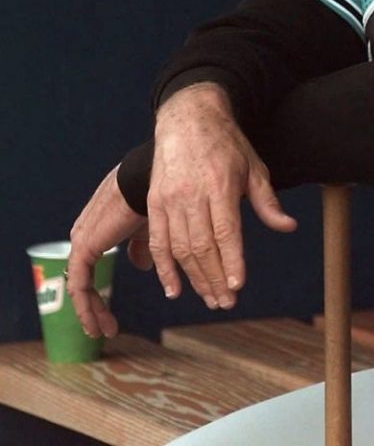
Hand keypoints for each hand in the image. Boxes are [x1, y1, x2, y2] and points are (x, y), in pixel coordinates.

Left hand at [68, 166, 150, 337]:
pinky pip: (79, 285)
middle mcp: (86, 234)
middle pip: (84, 280)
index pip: (91, 269)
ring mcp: (82, 240)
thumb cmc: (153, 198)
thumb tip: (143, 265)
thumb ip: (143, 248)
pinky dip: (85, 307)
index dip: (99, 294)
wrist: (148, 183)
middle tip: (106, 329)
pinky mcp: (84, 246)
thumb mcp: (150, 229)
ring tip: (102, 331)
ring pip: (80, 285)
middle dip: (94, 307)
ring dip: (90, 311)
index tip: (112, 316)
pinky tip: (96, 324)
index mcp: (98, 229)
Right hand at [148, 83, 296, 310]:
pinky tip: (174, 288)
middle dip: (214, 278)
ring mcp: (169, 199)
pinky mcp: (154, 202)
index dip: (231, 260)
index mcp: (220, 185)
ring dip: (194, 278)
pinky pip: (158, 241)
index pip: (225, 231)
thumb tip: (288, 226)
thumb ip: (267, 201)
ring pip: (180, 248)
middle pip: (202, 245)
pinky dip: (164, 268)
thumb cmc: (227, 144)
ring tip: (209, 298)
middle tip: (226, 302)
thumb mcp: (254, 166)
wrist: (188, 119)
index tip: (238, 285)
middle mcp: (191, 194)